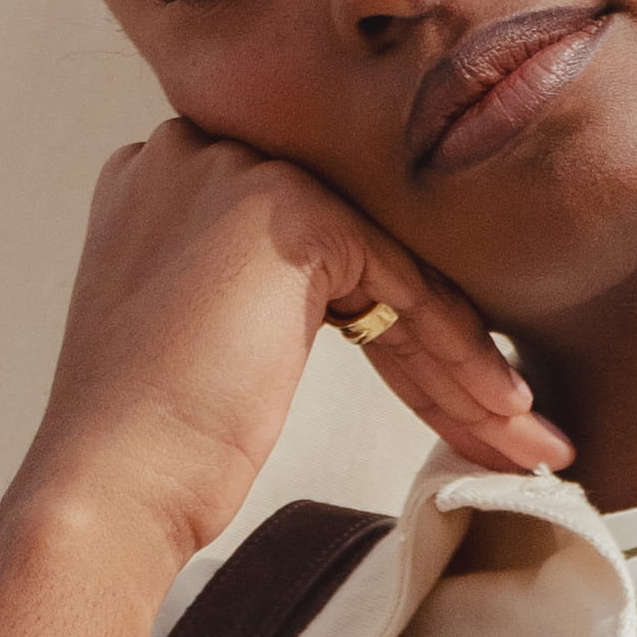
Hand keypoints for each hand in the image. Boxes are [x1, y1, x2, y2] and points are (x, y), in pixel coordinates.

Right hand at [24, 120, 568, 569]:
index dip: (390, 330)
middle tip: (507, 424)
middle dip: (439, 352)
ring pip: (390, 271)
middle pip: (359, 257)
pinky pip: (402, 282)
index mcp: (165, 180)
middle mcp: (196, 154)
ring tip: (526, 438)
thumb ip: (244, 285)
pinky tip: (500, 414)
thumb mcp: (195, 336)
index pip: (313, 249)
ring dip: (467, 365)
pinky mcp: (286, 209)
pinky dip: (457, 356)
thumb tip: (339, 299)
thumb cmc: (146, 445)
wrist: (110, 482)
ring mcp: (238, 172)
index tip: (449, 401)